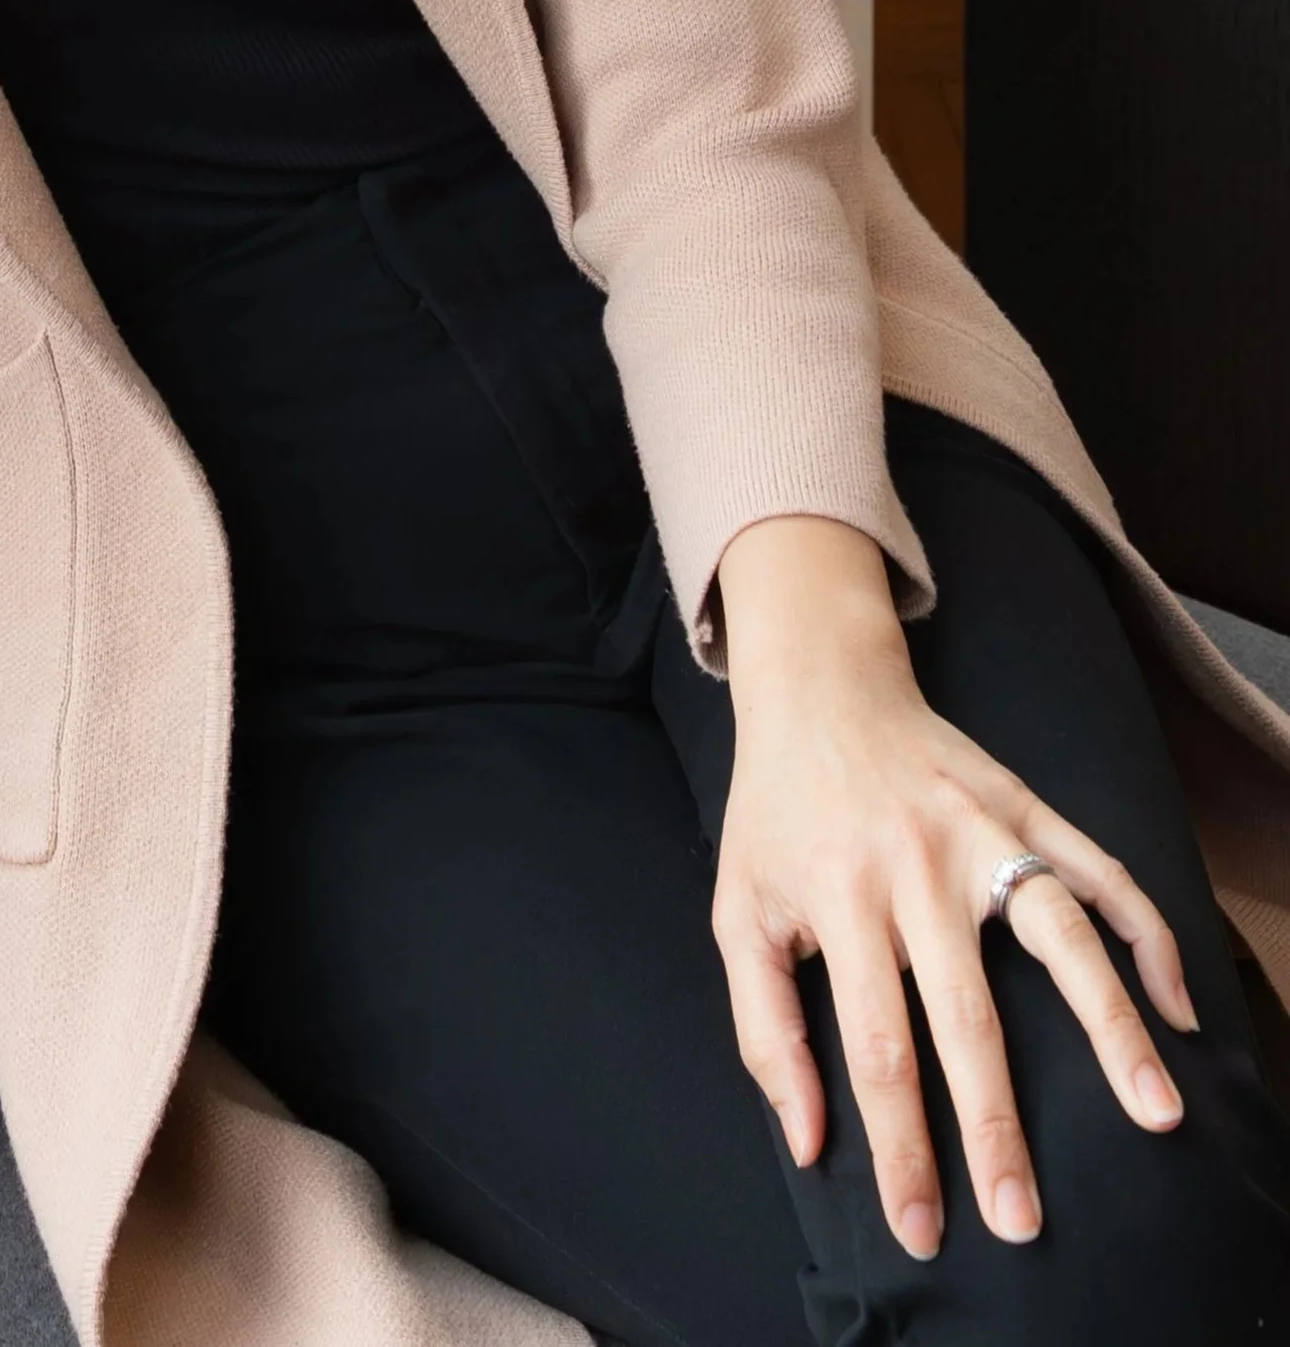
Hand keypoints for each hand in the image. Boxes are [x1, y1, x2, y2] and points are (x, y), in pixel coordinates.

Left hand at [712, 515, 1198, 1261]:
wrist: (818, 686)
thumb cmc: (775, 816)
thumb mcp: (737, 909)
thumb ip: (762, 1028)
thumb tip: (805, 1142)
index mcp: (839, 900)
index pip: (875, 1049)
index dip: (899, 1148)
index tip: (923, 1227)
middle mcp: (914, 868)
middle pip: (966, 1017)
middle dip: (997, 1128)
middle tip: (1024, 1220)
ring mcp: (980, 832)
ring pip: (1061, 938)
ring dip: (1112, 1029)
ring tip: (1156, 1113)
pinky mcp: (1026, 805)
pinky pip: (1102, 873)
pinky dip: (1149, 935)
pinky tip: (1177, 1006)